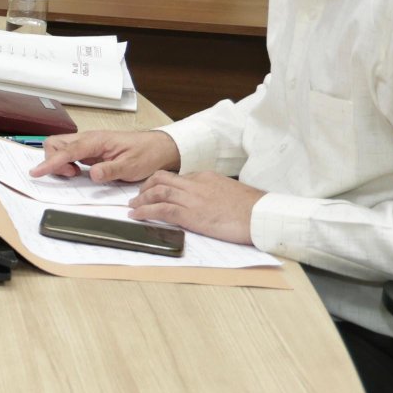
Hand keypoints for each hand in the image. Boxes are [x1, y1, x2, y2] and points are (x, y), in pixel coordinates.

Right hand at [31, 129, 179, 182]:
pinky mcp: (90, 152)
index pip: (67, 151)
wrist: (160, 148)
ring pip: (60, 148)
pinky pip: (69, 154)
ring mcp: (88, 145)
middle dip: (52, 160)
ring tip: (75, 175)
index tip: (37, 172)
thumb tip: (91, 174)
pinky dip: (66, 164)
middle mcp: (89, 140)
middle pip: (55, 143)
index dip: (50, 162)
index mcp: (97, 141)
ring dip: (59, 162)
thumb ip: (110, 170)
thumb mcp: (132, 165)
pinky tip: (77, 172)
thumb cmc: (147, 153)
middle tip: (70, 175)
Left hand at [126, 170, 263, 244]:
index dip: (161, 184)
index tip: (154, 190)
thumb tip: (205, 200)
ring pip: (158, 192)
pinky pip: (161, 210)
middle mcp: (195, 184)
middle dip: (146, 187)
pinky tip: (137, 215)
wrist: (260, 215)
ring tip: (133, 206)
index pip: (177, 177)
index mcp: (205, 177)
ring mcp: (192, 198)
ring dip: (141, 199)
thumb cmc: (250, 207)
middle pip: (161, 179)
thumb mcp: (229, 191)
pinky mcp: (190, 214)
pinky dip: (146, 211)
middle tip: (138, 196)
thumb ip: (213, 192)